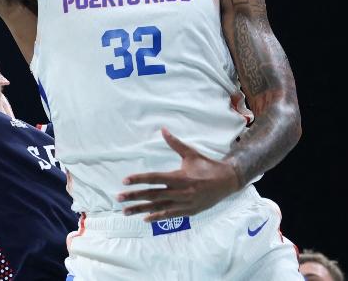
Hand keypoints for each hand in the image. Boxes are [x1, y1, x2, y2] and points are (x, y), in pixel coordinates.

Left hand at [116, 128, 240, 222]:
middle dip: (134, 196)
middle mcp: (181, 192)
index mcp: (180, 177)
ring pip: (159, 207)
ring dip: (141, 209)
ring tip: (125, 211)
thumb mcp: (191, 153)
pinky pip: (170, 215)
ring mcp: (185, 203)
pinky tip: (145, 218)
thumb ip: (175, 143)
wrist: (228, 181)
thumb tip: (163, 129)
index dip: (139, 179)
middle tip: (118, 198)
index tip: (125, 181)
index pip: (155, 179)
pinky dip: (157, 217)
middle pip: (153, 195)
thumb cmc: (207, 166)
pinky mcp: (189, 211)